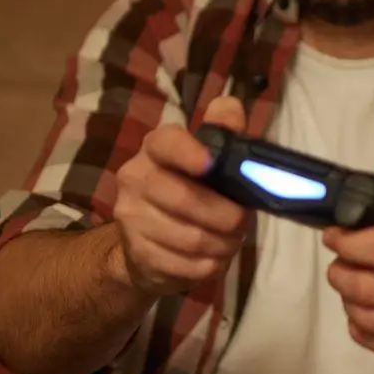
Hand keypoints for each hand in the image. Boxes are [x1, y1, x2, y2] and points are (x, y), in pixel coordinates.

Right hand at [108, 95, 251, 299]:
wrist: (145, 245)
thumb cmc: (187, 192)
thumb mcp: (208, 160)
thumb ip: (222, 132)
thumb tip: (230, 108)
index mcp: (155, 150)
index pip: (166, 143)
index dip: (188, 152)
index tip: (210, 164)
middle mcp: (134, 179)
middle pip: (185, 199)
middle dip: (227, 216)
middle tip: (242, 222)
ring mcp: (131, 218)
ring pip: (191, 237)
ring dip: (223, 244)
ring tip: (230, 240)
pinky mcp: (138, 254)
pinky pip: (186, 265)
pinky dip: (209, 265)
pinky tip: (212, 258)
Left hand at [324, 150, 373, 368]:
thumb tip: (367, 182)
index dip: (348, 244)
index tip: (335, 238)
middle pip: (367, 286)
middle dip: (341, 274)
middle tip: (340, 266)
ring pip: (364, 314)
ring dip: (348, 299)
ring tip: (355, 286)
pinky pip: (369, 337)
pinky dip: (359, 325)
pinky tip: (369, 312)